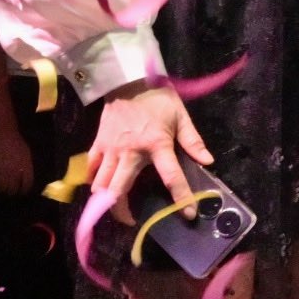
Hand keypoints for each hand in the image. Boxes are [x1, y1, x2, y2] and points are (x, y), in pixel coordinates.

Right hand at [0, 122, 38, 196]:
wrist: (3, 133)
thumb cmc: (16, 142)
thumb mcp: (26, 155)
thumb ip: (27, 168)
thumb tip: (25, 179)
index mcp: (26, 167)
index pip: (26, 184)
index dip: (25, 190)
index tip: (23, 192)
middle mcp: (15, 171)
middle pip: (14, 188)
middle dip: (14, 192)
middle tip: (12, 193)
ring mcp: (3, 170)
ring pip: (3, 187)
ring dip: (3, 190)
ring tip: (3, 190)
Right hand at [87, 80, 209, 215]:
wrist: (128, 79)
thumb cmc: (157, 98)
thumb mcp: (181, 116)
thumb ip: (193, 141)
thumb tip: (208, 161)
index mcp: (156, 144)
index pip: (171, 176)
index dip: (181, 197)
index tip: (187, 213)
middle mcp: (131, 151)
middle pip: (119, 190)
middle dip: (123, 211)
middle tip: (132, 220)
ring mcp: (111, 148)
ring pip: (100, 184)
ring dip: (105, 200)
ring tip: (115, 207)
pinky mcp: (98, 143)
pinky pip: (90, 169)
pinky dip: (93, 181)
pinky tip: (99, 188)